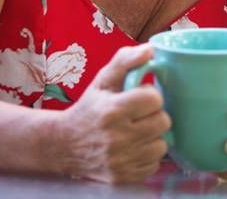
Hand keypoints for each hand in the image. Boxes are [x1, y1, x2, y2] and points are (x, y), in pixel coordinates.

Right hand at [54, 44, 170, 183]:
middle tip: (139, 115)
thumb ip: (125, 60)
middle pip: (162, 122)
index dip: (150, 96)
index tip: (140, 97)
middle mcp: (117, 138)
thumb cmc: (89, 108)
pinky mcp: (122, 177)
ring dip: (152, 136)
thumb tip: (150, 49)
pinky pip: (154, 164)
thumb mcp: (102, 80)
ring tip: (137, 131)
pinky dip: (147, 155)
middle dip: (153, 115)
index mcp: (113, 110)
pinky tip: (134, 147)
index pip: (155, 99)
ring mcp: (120, 160)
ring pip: (161, 145)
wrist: (63, 145)